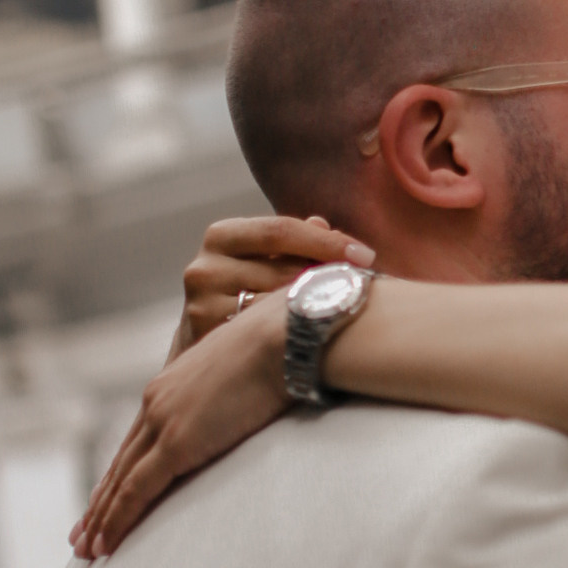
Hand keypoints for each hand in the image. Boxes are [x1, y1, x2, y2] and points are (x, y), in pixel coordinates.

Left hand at [76, 296, 291, 557]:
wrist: (285, 337)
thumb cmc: (280, 346)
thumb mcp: (245, 369)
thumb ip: (233, 390)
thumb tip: (249, 401)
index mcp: (170, 385)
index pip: (136, 440)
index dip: (119, 473)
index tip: (104, 498)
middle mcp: (156, 402)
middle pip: (121, 463)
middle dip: (100, 502)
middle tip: (81, 535)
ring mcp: (163, 422)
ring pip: (120, 481)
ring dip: (101, 518)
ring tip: (87, 549)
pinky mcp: (176, 444)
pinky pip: (136, 491)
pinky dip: (116, 520)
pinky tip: (105, 543)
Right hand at [169, 214, 372, 356]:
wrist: (205, 344)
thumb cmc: (249, 290)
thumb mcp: (267, 258)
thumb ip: (296, 240)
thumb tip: (323, 224)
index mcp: (222, 236)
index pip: (280, 231)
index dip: (327, 242)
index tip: (366, 255)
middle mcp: (204, 268)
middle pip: (282, 271)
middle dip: (327, 278)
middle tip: (364, 287)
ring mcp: (201, 307)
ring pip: (274, 308)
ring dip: (315, 310)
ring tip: (346, 312)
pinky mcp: (208, 342)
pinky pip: (262, 338)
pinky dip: (294, 336)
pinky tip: (319, 338)